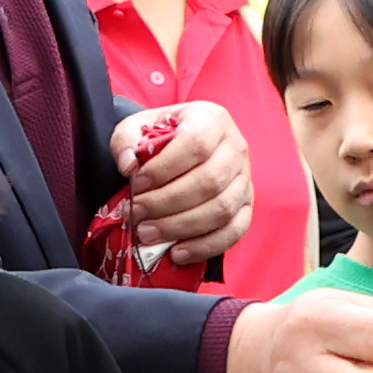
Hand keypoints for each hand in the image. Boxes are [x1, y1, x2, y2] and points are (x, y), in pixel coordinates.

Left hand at [114, 102, 252, 262]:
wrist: (185, 143)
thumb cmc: (162, 135)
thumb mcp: (138, 126)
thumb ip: (126, 140)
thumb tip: (128, 165)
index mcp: (212, 120)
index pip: (195, 144)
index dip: (164, 168)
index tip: (135, 184)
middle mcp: (236, 148)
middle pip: (209, 182)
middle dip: (166, 204)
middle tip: (135, 214)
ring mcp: (245, 179)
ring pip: (221, 209)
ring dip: (181, 227)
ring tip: (147, 233)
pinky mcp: (246, 205)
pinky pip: (234, 231)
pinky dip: (206, 246)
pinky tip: (177, 253)